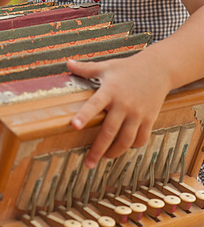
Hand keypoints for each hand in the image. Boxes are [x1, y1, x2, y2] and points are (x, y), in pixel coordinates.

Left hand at [67, 54, 169, 168]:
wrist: (158, 69)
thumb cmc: (128, 68)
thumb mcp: (106, 66)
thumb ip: (86, 68)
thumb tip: (67, 62)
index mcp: (110, 90)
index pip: (94, 104)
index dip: (84, 115)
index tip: (74, 126)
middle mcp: (123, 104)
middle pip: (109, 131)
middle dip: (97, 149)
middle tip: (88, 163)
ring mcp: (137, 113)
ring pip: (125, 140)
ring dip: (114, 152)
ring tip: (104, 158)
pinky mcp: (149, 119)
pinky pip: (141, 139)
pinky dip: (132, 147)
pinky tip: (123, 148)